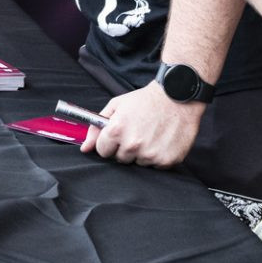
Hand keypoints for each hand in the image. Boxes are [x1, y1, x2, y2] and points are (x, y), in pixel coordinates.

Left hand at [82, 80, 202, 167]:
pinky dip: (157, 156)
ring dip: (142, 153)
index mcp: (117, 130)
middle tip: (137, 132)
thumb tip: (84, 148)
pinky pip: (155, 165)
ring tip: (151, 134)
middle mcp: (132, 145)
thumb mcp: (116, 106)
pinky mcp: (166, 161)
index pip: (102, 150)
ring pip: (138, 163)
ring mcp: (150, 154)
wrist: (177, 96)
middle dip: (125, 148)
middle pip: (120, 159)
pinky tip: (161, 140)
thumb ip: (96, 128)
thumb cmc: (145, 100)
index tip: (118, 135)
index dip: (109, 142)